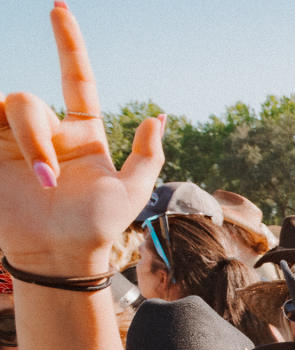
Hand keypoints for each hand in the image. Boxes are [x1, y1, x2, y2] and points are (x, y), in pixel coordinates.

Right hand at [0, 6, 162, 270]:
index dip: (68, 44)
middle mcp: (45, 132)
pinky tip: (3, 151)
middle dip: (35, 135)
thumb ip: (148, 155)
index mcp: (82, 133)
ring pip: (6, 108)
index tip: (58, 8)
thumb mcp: (133, 192)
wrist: (60, 258)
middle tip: (48, 178)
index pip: (75, 78)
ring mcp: (13, 143)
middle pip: (28, 102)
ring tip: (38, 183)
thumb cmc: (98, 228)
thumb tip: (156, 117)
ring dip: (24, 141)